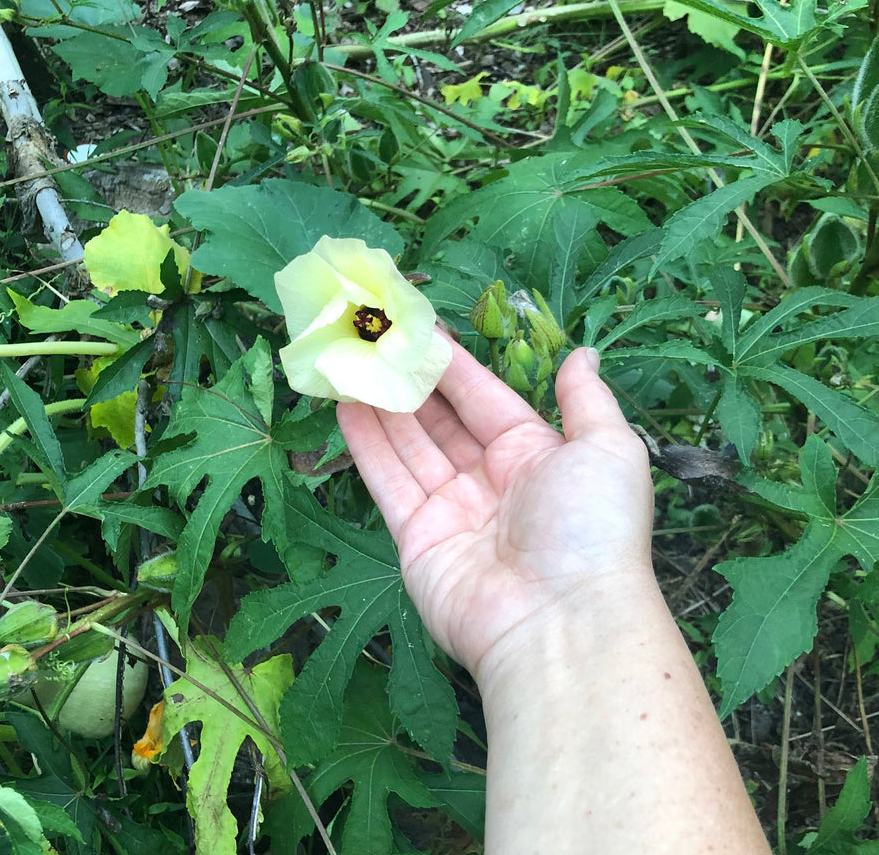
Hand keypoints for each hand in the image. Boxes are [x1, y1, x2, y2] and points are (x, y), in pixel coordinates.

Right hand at [336, 339, 654, 676]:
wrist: (561, 625)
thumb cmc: (591, 527)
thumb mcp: (609, 449)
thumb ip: (587, 398)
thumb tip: (583, 352)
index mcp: (535, 455)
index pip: (485, 398)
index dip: (455, 365)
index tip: (422, 329)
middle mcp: (491, 480)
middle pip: (442, 420)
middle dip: (412, 381)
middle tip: (377, 340)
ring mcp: (452, 511)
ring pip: (409, 445)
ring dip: (381, 404)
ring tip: (352, 362)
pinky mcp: (417, 539)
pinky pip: (388, 481)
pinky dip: (366, 444)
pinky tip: (345, 405)